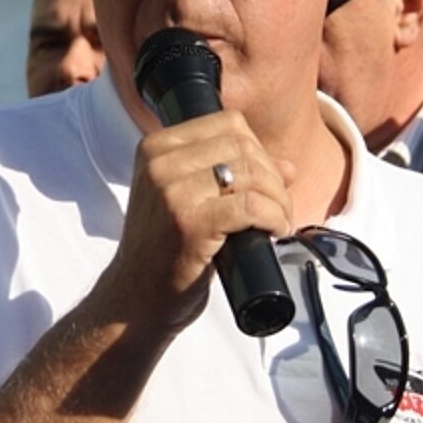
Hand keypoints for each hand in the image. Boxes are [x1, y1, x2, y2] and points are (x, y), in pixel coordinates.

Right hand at [92, 109, 293, 335]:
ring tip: (278, 223)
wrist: (134, 300)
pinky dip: (273, 218)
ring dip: (278, 199)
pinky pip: (251, 205)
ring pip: (251, 173)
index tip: (266, 182)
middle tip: (278, 207)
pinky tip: (274, 232)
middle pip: (243, 146)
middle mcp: (159, 162)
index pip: (228, 123)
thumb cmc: (164, 252)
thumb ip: (232, 176)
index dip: (258, 150)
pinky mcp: (189, 222)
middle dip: (273, 177)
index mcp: (155, 148)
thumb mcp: (189, 202)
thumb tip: (288, 167)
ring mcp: (172, 191)